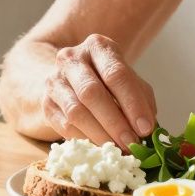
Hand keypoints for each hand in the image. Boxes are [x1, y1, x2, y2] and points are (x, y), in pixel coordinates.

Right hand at [42, 34, 156, 147]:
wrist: (70, 78)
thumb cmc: (107, 80)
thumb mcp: (128, 80)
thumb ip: (142, 99)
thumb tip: (147, 128)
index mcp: (98, 46)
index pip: (116, 73)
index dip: (132, 103)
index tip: (145, 128)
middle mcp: (72, 59)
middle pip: (92, 92)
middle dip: (115, 122)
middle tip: (131, 143)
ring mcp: (55, 80)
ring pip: (76, 111)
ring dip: (100, 134)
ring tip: (118, 149)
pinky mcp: (46, 103)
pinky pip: (64, 126)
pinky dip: (85, 140)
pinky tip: (100, 147)